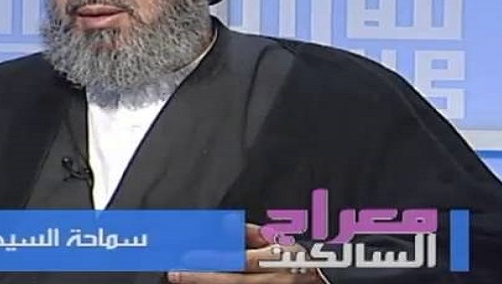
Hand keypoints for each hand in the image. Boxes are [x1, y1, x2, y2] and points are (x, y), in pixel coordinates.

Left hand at [166, 223, 324, 282]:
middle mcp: (271, 281)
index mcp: (275, 260)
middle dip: (201, 278)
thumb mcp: (279, 240)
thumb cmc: (298, 259)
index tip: (189, 256)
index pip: (239, 260)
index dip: (213, 258)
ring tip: (183, 281)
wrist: (325, 280)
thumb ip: (250, 232)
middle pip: (232, 281)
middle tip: (176, 274)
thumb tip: (225, 224)